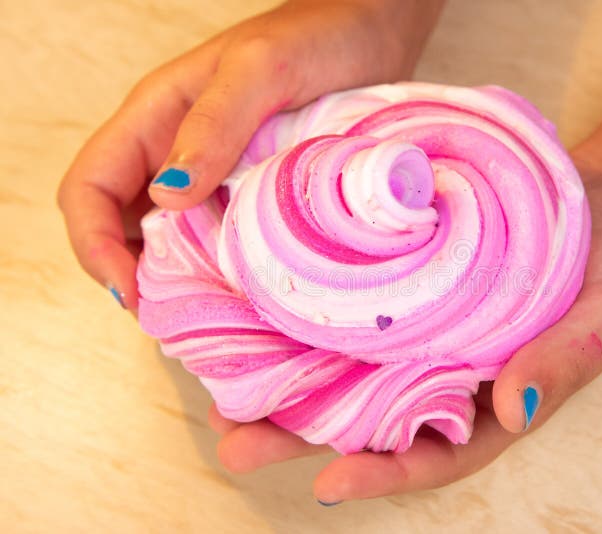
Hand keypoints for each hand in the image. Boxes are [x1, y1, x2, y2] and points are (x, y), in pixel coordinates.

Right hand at [57, 0, 442, 309]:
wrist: (370, 32)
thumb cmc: (318, 35)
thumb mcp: (261, 69)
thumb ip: (214, 124)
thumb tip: (168, 196)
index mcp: (155, 117)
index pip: (89, 187)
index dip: (94, 245)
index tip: (130, 290)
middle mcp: (172, 150)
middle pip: (118, 223)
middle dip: (130, 274)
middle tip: (169, 316)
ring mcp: (212, 173)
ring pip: (166, 237)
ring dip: (172, 277)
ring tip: (202, 312)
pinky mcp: (248, 189)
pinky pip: (215, 236)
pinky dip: (215, 268)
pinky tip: (239, 288)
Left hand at [207, 155, 601, 502]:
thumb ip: (567, 363)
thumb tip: (516, 408)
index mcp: (494, 398)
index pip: (438, 452)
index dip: (387, 472)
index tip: (332, 484)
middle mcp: (448, 369)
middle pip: (372, 416)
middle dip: (305, 436)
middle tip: (238, 444)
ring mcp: (426, 324)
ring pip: (352, 361)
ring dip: (291, 376)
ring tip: (224, 390)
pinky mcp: (411, 276)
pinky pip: (360, 298)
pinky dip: (315, 307)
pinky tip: (265, 306)